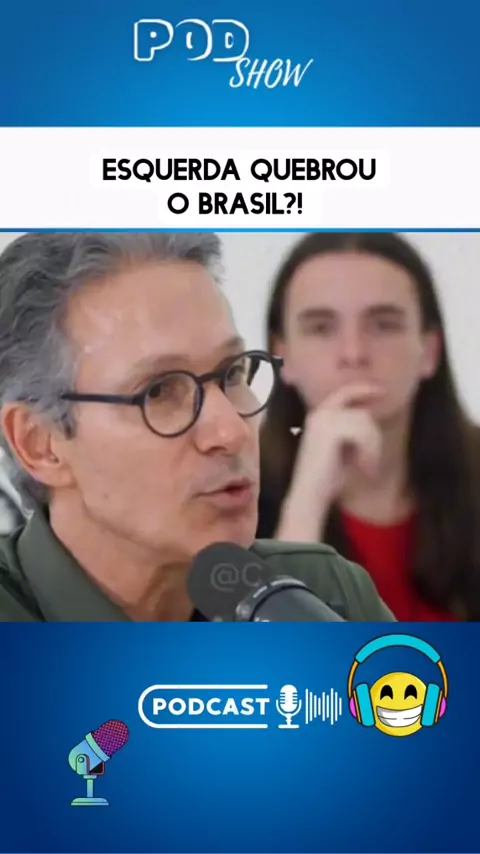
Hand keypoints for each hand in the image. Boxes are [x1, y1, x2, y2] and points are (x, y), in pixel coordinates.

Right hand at [276, 383, 382, 540]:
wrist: (309, 495)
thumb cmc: (327, 478)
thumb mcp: (344, 449)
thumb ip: (354, 431)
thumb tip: (371, 420)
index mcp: (319, 416)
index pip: (345, 393)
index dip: (364, 389)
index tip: (384, 391)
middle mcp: (319, 414)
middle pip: (361, 413)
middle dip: (373, 437)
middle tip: (372, 461)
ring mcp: (323, 420)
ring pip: (365, 423)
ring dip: (372, 447)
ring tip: (367, 467)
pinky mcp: (330, 430)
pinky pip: (363, 433)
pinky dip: (369, 451)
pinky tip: (364, 466)